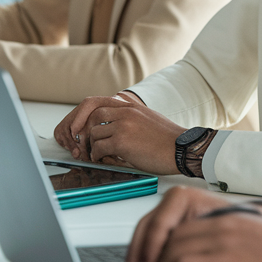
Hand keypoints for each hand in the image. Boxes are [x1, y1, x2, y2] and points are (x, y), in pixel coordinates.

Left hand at [53, 94, 184, 173]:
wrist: (181, 148)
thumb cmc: (166, 138)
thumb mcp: (146, 117)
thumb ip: (129, 116)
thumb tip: (109, 127)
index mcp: (130, 105)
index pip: (96, 101)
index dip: (83, 114)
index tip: (79, 128)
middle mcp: (125, 111)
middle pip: (92, 115)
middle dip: (85, 131)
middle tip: (87, 144)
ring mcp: (123, 125)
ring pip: (94, 133)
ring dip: (93, 147)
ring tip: (101, 155)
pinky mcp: (122, 141)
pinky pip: (99, 148)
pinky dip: (98, 156)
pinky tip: (106, 160)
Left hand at [128, 189, 261, 261]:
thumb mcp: (247, 235)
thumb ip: (218, 235)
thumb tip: (186, 252)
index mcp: (222, 211)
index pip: (170, 208)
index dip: (150, 228)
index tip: (141, 249)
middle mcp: (218, 217)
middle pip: (163, 222)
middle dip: (142, 245)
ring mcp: (222, 234)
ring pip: (169, 243)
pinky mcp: (226, 255)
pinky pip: (181, 260)